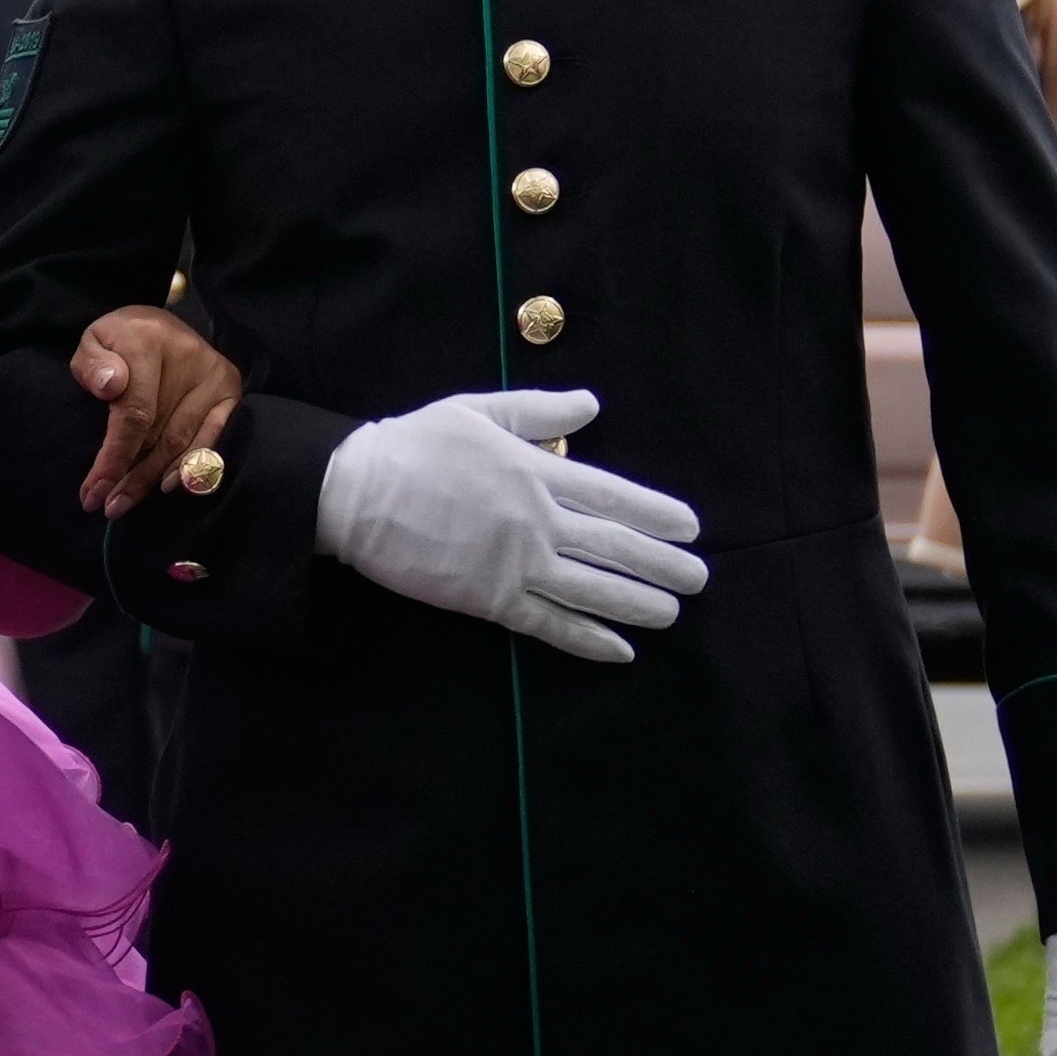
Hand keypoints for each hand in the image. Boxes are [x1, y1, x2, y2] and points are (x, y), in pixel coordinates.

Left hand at [69, 305, 242, 514]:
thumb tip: (110, 386)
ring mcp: (215, 374)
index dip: (115, 456)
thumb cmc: (118, 342)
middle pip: (160, 434)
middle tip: (109, 507)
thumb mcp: (91, 343)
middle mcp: (189, 356)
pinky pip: (213, 438)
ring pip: (184, 442)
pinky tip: (171, 486)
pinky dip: (192, 466)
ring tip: (126, 503)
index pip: (135, 413)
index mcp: (149, 340)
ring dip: (155, 478)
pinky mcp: (231, 389)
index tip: (94, 490)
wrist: (154, 324)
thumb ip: (92, 365)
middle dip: (132, 477)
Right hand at [311, 388, 710, 666]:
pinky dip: (586, 638)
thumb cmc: (414, 445)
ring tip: (672, 613)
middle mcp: (536, 520)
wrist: (356, 491)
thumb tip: (591, 406)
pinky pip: (548, 624)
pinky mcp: (488, 599)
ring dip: (637, 604)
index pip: (612, 495)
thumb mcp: (478, 410)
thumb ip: (538, 412)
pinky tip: (619, 650)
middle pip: (614, 546)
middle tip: (700, 578)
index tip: (690, 526)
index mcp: (535, 471)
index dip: (656, 512)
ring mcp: (514, 563)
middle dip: (662, 563)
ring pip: (592, 589)